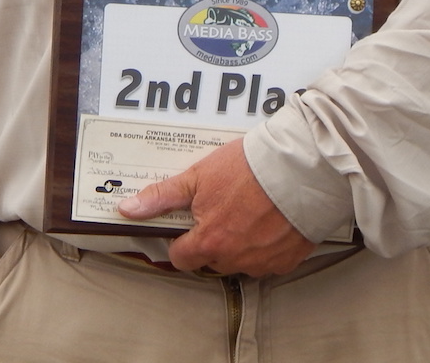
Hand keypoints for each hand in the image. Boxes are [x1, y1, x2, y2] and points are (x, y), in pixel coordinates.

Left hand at [116, 137, 313, 275]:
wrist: (301, 166)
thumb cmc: (251, 167)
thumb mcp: (199, 175)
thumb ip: (163, 196)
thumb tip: (129, 209)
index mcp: (209, 241)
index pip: (181, 257)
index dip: (181, 239)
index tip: (189, 224)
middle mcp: (234, 259)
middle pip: (211, 259)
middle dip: (212, 239)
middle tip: (224, 208)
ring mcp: (262, 262)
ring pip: (240, 261)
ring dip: (239, 243)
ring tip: (249, 209)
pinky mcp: (287, 260)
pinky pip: (268, 260)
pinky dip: (266, 245)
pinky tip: (270, 219)